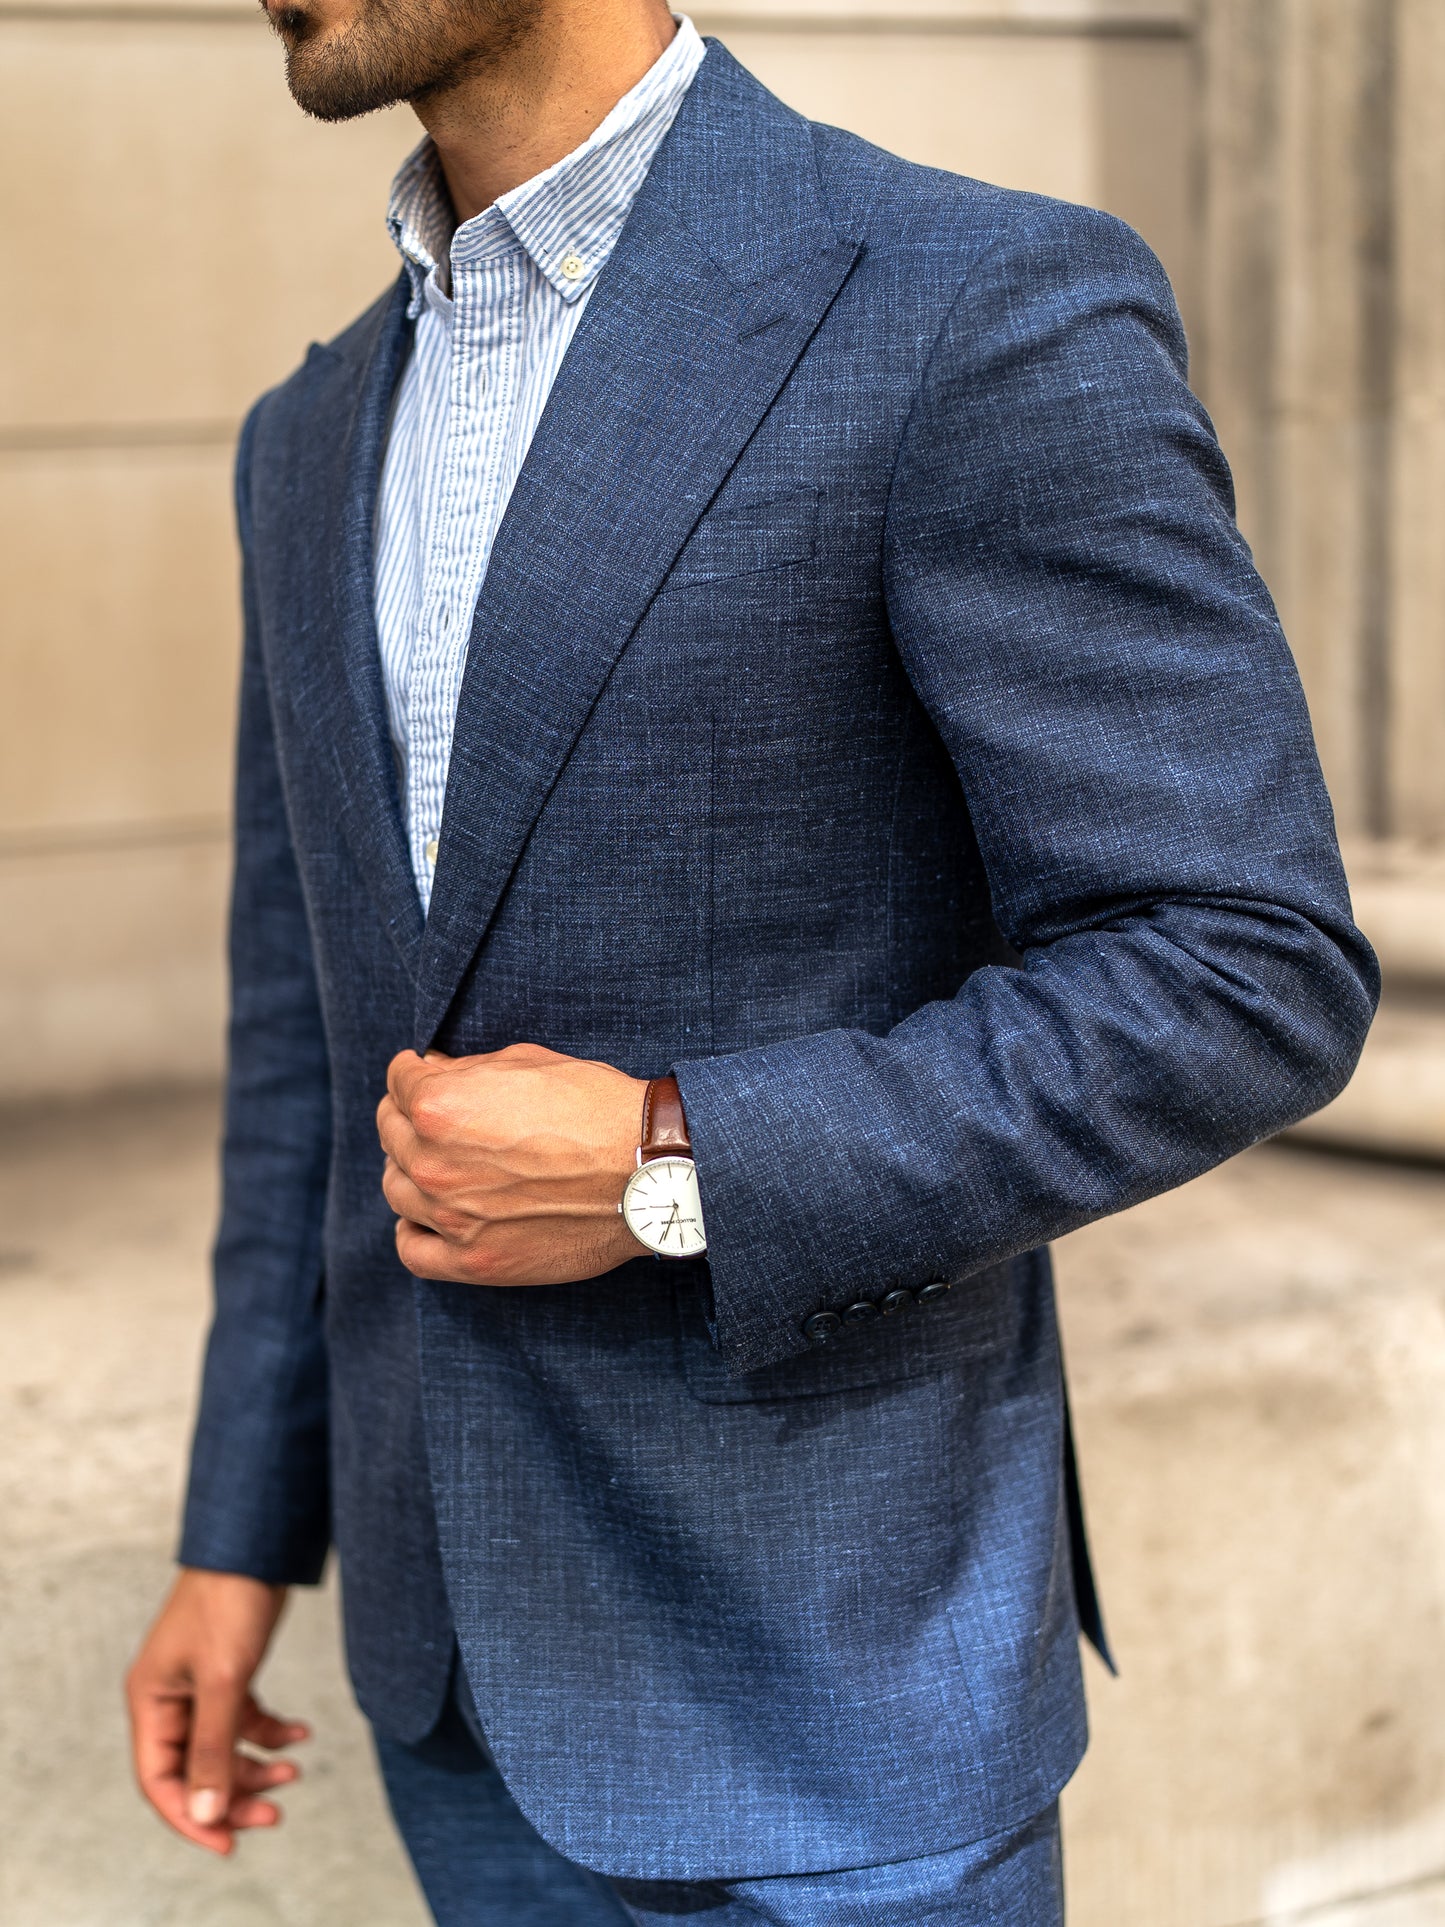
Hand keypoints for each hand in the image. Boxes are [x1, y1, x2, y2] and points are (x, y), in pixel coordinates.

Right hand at [126, 1569, 306, 1855]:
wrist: (257, 1541)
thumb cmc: (229, 1600)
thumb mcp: (224, 1679)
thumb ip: (214, 1747)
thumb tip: (207, 1814)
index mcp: (151, 1701)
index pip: (160, 1780)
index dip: (192, 1818)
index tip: (230, 1844)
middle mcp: (170, 1698)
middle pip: (195, 1770)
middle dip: (233, 1796)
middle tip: (275, 1814)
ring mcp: (200, 1686)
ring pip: (223, 1748)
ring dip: (256, 1766)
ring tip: (295, 1772)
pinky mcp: (229, 1671)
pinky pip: (245, 1719)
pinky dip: (271, 1731)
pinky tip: (301, 1732)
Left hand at [377, 1043, 648, 1285]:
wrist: (649, 1170)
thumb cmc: (597, 1108)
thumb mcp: (528, 1062)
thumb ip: (465, 1069)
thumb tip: (430, 1071)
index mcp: (440, 1106)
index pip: (398, 1081)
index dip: (413, 1071)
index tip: (424, 1072)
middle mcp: (434, 1163)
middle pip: (391, 1132)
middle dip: (408, 1114)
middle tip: (435, 1114)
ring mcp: (451, 1217)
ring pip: (396, 1189)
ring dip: (409, 1168)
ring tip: (437, 1162)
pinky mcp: (475, 1261)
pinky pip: (412, 1249)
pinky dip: (412, 1229)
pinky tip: (427, 1215)